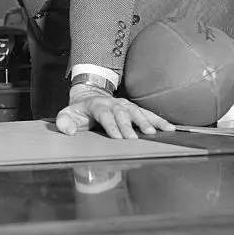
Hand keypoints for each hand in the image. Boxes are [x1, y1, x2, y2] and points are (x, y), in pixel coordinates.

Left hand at [56, 83, 174, 139]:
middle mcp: (113, 103)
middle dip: (128, 125)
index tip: (117, 137)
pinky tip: (169, 128)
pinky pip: (148, 113)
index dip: (111, 125)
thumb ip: (64, 122)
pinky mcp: (134, 109)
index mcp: (96, 105)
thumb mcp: (66, 114)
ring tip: (154, 133)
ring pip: (137, 111)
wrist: (89, 96)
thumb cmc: (79, 111)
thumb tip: (69, 131)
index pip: (104, 114)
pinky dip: (159, 120)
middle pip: (122, 113)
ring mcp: (125, 105)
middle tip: (134, 138)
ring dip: (146, 122)